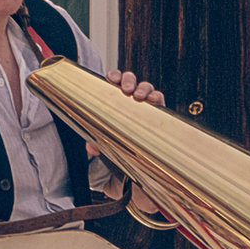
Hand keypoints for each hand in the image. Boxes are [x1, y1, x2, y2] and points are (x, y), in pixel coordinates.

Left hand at [85, 70, 168, 196]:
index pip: (115, 83)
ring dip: (143, 87)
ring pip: (146, 87)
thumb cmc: (122, 152)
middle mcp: (132, 101)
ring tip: (139, 96)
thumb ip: (98, 146)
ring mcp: (146, 105)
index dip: (114, 77)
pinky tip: (153, 101)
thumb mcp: (107, 149)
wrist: (141, 171)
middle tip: (125, 89)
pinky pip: (159, 98)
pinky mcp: (159, 113)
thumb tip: (90, 147)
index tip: (111, 78)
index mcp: (117, 102)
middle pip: (131, 80)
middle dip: (128, 79)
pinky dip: (156, 96)